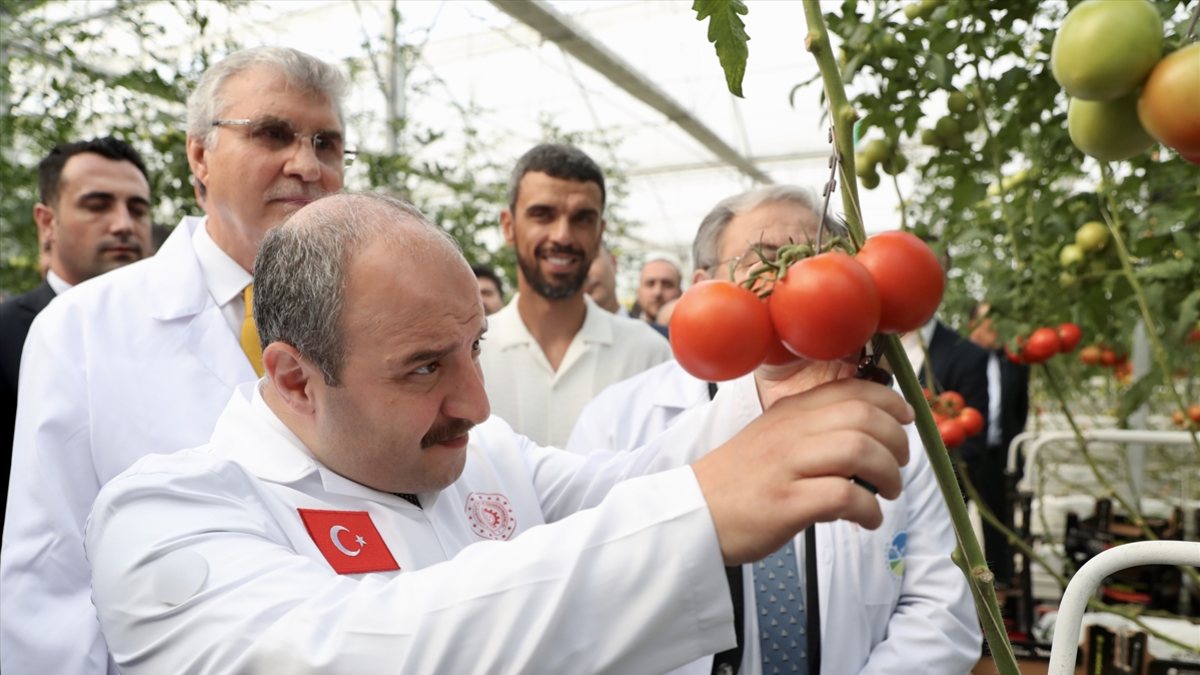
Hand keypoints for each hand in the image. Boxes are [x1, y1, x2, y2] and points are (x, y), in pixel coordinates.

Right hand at [692, 377, 912, 564]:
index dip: (891, 402)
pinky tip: (866, 520)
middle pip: (864, 417)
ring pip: (859, 451)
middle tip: (898, 466)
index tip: (906, 420)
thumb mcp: (772, 437)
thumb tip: (868, 433)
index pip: (853, 389)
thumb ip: (812, 428)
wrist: (693, 513)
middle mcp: (790, 431)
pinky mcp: (786, 503)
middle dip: (896, 442)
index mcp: (789, 411)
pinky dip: (868, 511)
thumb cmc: (738, 481)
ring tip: (886, 493)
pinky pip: (845, 497)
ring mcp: (787, 466)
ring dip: (888, 474)